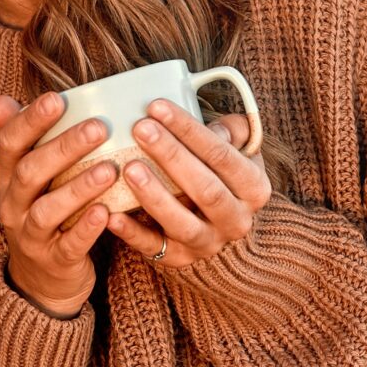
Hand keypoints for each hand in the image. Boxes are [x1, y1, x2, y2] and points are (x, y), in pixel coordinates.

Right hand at [0, 93, 116, 318]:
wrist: (39, 280)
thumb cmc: (40, 211)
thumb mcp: (24, 177)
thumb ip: (18, 138)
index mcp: (6, 177)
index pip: (9, 143)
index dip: (30, 121)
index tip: (56, 99)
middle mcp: (12, 204)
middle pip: (30, 172)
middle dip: (63, 148)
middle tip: (98, 127)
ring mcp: (30, 235)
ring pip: (48, 210)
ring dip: (78, 188)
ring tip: (109, 170)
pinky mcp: (53, 262)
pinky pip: (68, 245)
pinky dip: (86, 229)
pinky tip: (106, 213)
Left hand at [107, 99, 271, 270]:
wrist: (219, 223)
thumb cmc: (221, 173)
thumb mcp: (237, 149)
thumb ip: (232, 131)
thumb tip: (217, 128)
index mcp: (254, 188)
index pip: (222, 155)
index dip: (189, 130)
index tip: (156, 106)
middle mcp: (236, 220)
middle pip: (205, 188)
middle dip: (171, 156)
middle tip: (140, 129)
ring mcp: (209, 243)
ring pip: (183, 223)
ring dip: (155, 196)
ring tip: (129, 168)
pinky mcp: (180, 259)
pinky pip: (155, 249)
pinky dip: (132, 233)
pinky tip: (111, 215)